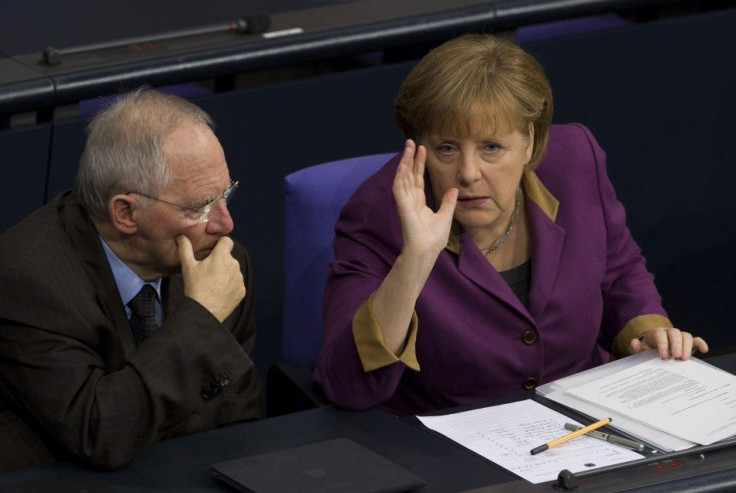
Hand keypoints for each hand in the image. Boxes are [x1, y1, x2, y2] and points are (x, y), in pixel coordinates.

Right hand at [176, 235, 244, 321]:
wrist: (204, 312)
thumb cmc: (195, 287)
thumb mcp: (187, 266)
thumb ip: (185, 248)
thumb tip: (181, 235)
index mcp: (222, 256)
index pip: (227, 241)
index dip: (220, 244)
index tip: (212, 251)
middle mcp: (234, 265)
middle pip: (229, 257)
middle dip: (220, 261)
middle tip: (207, 271)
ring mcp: (240, 278)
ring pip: (233, 270)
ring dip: (226, 273)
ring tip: (213, 283)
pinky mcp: (242, 290)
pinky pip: (236, 283)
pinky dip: (230, 286)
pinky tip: (219, 292)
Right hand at [393, 139, 457, 258]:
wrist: (428, 251)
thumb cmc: (434, 238)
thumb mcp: (446, 215)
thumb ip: (448, 202)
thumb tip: (454, 189)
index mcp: (419, 202)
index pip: (418, 178)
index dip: (419, 164)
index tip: (423, 149)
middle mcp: (410, 199)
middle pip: (409, 174)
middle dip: (410, 158)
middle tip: (411, 141)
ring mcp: (405, 202)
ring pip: (403, 177)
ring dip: (405, 161)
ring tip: (408, 147)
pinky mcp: (403, 207)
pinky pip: (399, 188)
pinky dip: (400, 176)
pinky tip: (403, 164)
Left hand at [629, 327, 708, 359]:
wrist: (653, 350)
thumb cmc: (647, 351)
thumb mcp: (639, 351)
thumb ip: (635, 348)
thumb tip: (634, 342)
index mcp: (655, 333)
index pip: (660, 334)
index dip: (663, 344)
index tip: (664, 356)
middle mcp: (668, 333)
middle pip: (675, 333)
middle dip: (676, 344)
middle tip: (676, 357)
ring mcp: (679, 337)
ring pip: (686, 335)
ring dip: (686, 346)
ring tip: (684, 359)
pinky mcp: (688, 343)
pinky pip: (696, 340)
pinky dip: (701, 343)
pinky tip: (704, 350)